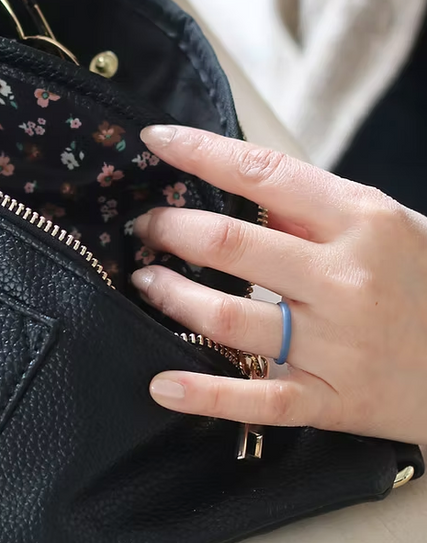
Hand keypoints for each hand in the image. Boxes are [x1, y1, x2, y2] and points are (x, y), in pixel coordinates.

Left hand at [131, 125, 426, 446]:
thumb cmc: (423, 279)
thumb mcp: (381, 222)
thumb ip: (309, 206)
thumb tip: (230, 183)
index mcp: (359, 220)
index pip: (263, 173)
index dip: (199, 152)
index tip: (155, 142)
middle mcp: (344, 279)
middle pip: (229, 246)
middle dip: (169, 230)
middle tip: (144, 225)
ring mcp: (336, 344)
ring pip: (228, 317)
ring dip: (171, 296)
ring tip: (146, 280)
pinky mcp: (332, 400)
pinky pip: (257, 400)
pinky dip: (203, 393)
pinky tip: (160, 383)